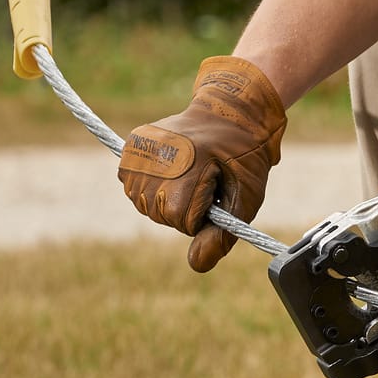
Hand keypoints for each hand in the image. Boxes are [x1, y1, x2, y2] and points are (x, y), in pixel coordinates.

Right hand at [119, 56, 286, 272]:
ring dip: (164, 199)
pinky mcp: (132, 144)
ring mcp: (140, 147)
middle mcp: (157, 155)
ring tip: (188, 172)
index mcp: (188, 165)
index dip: (203, 215)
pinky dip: (149, 185)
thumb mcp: (246, 197)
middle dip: (183, 209)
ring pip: (142, 203)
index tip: (216, 192)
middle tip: (204, 181)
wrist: (231, 112)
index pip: (181, 220)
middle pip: (159, 214)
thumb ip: (222, 234)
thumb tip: (196, 265)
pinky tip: (169, 169)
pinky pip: (131, 184)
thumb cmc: (244, 156)